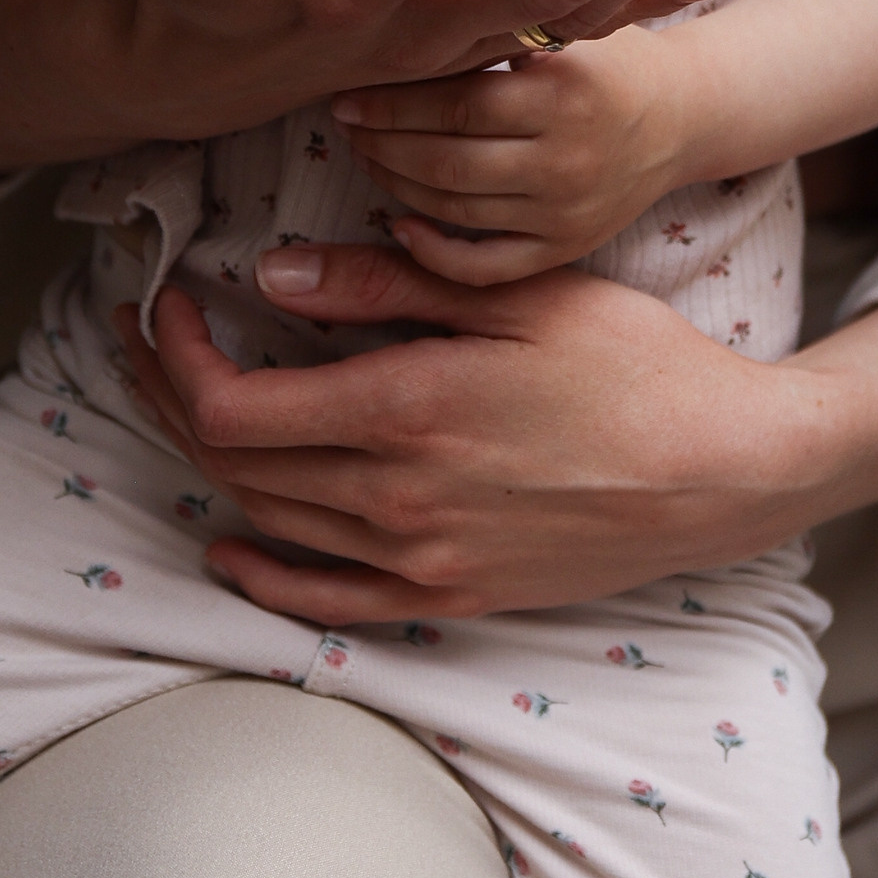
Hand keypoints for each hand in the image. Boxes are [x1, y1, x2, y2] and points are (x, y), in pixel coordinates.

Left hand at [113, 248, 877, 621]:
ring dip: (208, 465)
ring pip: (270, 522)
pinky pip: (327, 600)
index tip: (168, 301)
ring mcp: (422, 559)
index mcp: (407, 413)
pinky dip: (264, 575)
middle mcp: (398, 501)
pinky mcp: (452, 595)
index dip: (176, 355)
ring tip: (184, 402)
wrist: (729, 469)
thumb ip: (392, 285)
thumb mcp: (522, 292)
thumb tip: (274, 277)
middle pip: (234, 463)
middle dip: (171, 396)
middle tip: (149, 339)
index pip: (234, 405)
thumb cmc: (638, 365)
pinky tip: (231, 547)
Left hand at [333, 25, 706, 280]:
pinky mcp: (564, 249)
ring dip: (394, 183)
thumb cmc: (610, 55)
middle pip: (446, 162)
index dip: (393, 102)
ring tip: (365, 152)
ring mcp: (565, 212)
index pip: (458, 105)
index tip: (348, 88)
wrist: (685, 117)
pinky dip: (434, 251)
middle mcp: (567, 161)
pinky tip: (401, 222)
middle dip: (381, 142)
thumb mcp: (576, 19)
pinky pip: (485, 265)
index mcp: (565, 95)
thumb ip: (513, 3)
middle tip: (345, 120)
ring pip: (454, 210)